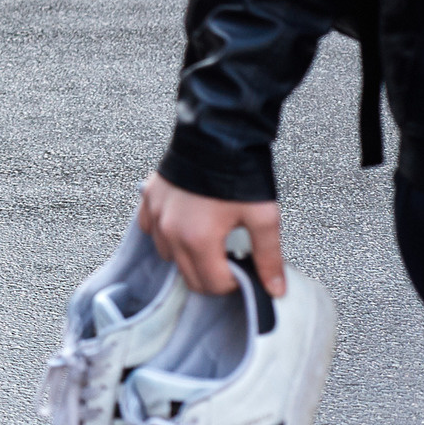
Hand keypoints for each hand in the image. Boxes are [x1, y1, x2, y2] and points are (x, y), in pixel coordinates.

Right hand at [139, 170, 283, 296]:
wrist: (214, 133)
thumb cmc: (239, 174)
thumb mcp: (263, 217)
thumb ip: (268, 257)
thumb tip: (275, 290)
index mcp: (197, 240)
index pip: (212, 284)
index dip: (235, 282)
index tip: (245, 266)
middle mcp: (170, 231)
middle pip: (188, 276)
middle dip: (212, 275)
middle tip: (230, 257)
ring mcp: (155, 214)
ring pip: (168, 255)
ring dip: (188, 256)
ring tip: (209, 240)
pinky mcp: (148, 198)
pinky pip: (150, 229)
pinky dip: (166, 234)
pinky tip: (185, 225)